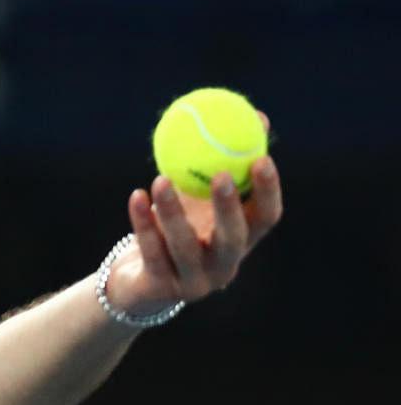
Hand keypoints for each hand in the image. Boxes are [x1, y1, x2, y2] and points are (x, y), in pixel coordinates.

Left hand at [107, 110, 283, 315]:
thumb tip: (255, 116)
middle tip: (221, 174)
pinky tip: (137, 196)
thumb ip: (222, 162)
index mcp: (241, 241)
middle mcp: (224, 266)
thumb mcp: (198, 196)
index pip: (266, 218)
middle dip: (229, 207)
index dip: (267, 191)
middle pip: (233, 238)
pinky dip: (143, 223)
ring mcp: (193, 282)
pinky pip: (152, 252)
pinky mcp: (161, 288)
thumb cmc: (176, 228)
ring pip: (185, 246)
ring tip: (161, 179)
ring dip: (173, 211)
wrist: (138, 280)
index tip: (262, 158)